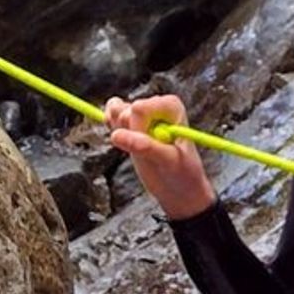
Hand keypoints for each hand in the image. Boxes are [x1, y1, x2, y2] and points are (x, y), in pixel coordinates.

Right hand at [104, 95, 215, 219]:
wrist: (180, 188)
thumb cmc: (182, 173)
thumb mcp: (168, 161)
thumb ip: (145, 146)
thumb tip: (116, 136)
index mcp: (171, 107)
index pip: (140, 108)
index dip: (138, 129)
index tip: (151, 145)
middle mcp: (156, 105)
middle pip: (124, 111)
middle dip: (131, 133)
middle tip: (149, 150)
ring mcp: (142, 113)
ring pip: (115, 111)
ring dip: (120, 131)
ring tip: (140, 148)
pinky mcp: (129, 122)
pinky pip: (110, 115)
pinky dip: (111, 127)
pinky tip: (125, 142)